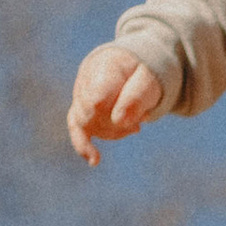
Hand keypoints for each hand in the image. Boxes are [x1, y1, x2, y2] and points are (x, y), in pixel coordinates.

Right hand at [68, 43, 164, 163]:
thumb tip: (120, 121)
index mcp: (105, 65)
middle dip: (120, 123)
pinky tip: (94, 161)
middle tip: (142, 119)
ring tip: (135, 125)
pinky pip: (76, 129)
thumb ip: (137, 96)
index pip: (99, 94)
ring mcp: (80, 95)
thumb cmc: (143, 73)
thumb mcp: (150, 81)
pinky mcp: (80, 111)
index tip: (131, 123)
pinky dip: (84, 146)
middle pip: (93, 112)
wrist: (132, 67)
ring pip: (88, 123)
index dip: (111, 112)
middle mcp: (86, 79)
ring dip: (114, 131)